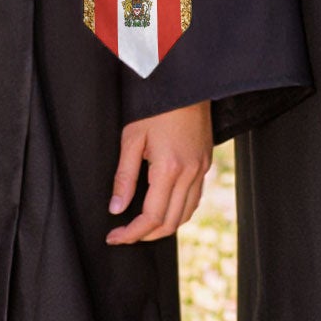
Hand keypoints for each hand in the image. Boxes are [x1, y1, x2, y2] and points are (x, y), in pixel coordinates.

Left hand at [106, 100, 212, 244]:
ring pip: (186, 214)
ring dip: (164, 226)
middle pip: (170, 222)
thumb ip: (124, 177)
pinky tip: (164, 207)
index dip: (131, 234)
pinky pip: (195, 198)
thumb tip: (116, 208)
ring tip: (142, 226)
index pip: (151, 217)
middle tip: (124, 234)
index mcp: (169, 168)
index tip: (114, 237)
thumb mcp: (132, 138)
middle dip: (146, 235)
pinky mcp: (206, 162)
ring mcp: (201, 168)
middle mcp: (190, 172)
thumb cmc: (157, 106)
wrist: (186, 83)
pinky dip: (179, 211)